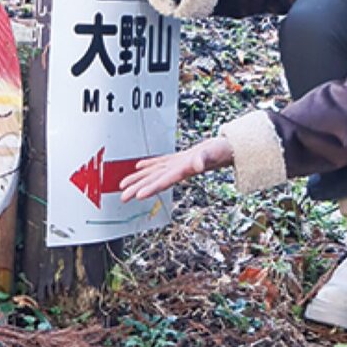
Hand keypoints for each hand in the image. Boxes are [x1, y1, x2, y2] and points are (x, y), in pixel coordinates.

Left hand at [119, 137, 233, 201]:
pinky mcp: (175, 159)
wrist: (224, 150)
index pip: (163, 182)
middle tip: (122, 197)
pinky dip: (147, 165)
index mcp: (182, 172)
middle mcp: (176, 171)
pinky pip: (158, 163)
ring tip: (123, 185)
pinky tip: (138, 167)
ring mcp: (174, 165)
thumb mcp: (211, 154)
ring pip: (152, 173)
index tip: (137, 195)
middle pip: (153, 181)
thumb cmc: (218, 152)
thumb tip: (199, 165)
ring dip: (137, 179)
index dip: (150, 188)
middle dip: (137, 188)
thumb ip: (204, 160)